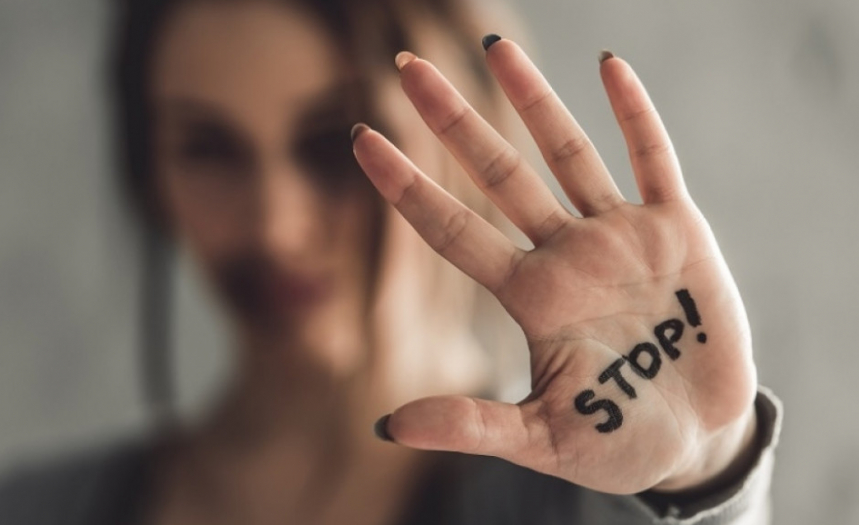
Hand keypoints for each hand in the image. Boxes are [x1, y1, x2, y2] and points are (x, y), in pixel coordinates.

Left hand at [351, 39, 757, 494]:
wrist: (698, 441)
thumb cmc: (618, 444)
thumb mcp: (543, 440)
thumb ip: (472, 425)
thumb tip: (386, 426)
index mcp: (530, 298)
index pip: (452, 229)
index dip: (406, 186)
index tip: (361, 139)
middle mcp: (566, 255)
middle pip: (498, 173)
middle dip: (454, 121)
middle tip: (407, 67)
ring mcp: (619, 237)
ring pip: (567, 153)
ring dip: (533, 100)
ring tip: (494, 49)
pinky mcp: (678, 232)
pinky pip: (652, 161)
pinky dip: (635, 115)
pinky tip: (610, 67)